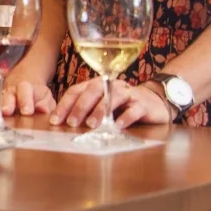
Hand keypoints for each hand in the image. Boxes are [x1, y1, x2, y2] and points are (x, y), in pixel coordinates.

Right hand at [0, 78, 55, 118]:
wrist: (26, 89)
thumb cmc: (38, 97)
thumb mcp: (47, 99)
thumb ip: (46, 105)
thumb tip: (42, 109)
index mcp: (27, 88)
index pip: (25, 89)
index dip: (25, 100)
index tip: (27, 111)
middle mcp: (12, 91)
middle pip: (8, 94)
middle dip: (6, 103)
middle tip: (6, 111)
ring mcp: (0, 95)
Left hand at [52, 76, 170, 127]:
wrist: (155, 102)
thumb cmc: (122, 106)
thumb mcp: (102, 105)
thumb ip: (85, 110)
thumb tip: (62, 123)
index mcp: (97, 85)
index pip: (76, 91)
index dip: (64, 105)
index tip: (55, 120)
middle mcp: (111, 85)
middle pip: (92, 91)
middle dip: (80, 107)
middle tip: (71, 122)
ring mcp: (128, 93)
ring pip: (112, 97)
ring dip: (100, 111)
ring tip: (91, 124)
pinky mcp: (144, 104)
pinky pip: (134, 109)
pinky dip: (125, 117)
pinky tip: (117, 126)